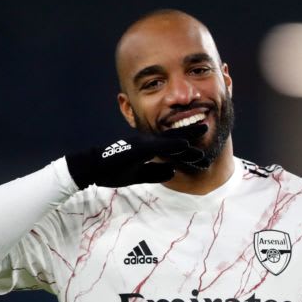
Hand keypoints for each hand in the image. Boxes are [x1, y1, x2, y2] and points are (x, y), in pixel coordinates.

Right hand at [65, 132, 203, 188]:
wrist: (92, 169)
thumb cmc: (112, 170)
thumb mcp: (139, 175)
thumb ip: (155, 173)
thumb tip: (172, 170)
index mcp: (147, 148)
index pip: (171, 144)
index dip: (187, 143)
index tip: (202, 145)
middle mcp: (147, 142)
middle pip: (174, 136)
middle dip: (191, 132)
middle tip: (208, 126)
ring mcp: (143, 143)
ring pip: (170, 138)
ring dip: (188, 135)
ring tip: (204, 129)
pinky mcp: (139, 148)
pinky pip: (160, 146)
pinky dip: (173, 145)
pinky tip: (186, 144)